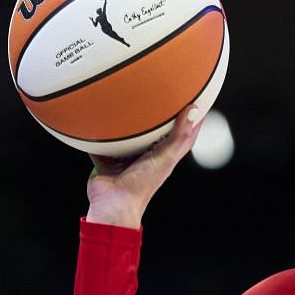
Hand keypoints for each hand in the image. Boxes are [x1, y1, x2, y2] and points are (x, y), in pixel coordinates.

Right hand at [84, 107, 203, 228]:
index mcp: (164, 157)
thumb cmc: (141, 184)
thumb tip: (194, 110)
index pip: (183, 134)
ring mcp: (125, 158)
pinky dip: (99, 131)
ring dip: (127, 121)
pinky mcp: (106, 160)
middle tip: (162, 90)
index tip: (198, 98)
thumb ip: (179, 136)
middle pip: (155, 132)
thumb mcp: (164, 158)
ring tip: (127, 96)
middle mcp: (146, 156)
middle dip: (159, 114)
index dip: (192, 118)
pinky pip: (102, 142)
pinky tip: (96, 114)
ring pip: (128, 135)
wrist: (112, 203)